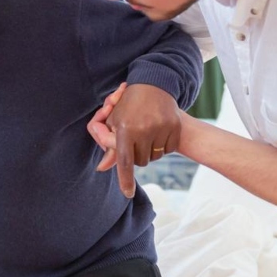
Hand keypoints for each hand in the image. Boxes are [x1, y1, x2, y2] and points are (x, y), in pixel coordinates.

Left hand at [88, 83, 181, 197]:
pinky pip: (168, 149)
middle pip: (140, 161)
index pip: (125, 161)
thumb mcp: (116, 121)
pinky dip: (164, 145)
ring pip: (154, 157)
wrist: (154, 83)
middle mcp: (144, 130)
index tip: (127, 194)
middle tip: (137, 139)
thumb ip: (109, 146)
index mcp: (125, 129)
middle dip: (137, 155)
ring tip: (148, 132)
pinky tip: (160, 131)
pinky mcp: (174, 127)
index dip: (125, 179)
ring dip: (150, 151)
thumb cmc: (129, 104)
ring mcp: (161, 128)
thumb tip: (101, 168)